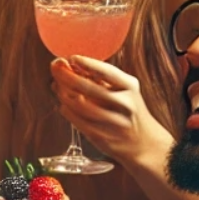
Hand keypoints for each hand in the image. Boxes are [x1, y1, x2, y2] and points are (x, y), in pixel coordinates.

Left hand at [50, 56, 170, 165]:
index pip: (107, 71)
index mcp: (130, 87)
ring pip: (79, 105)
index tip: (71, 57)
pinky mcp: (103, 138)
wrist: (144, 142)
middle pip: (89, 88)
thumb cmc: (126, 109)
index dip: (87, 63)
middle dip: (67, 76)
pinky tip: (63, 104)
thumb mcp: (121, 90)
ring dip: (63, 94)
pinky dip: (66, 110)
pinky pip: (77, 121)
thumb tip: (66, 65)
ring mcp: (114, 122)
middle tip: (55, 68)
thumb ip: (98, 78)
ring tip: (57, 87)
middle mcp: (125, 104)